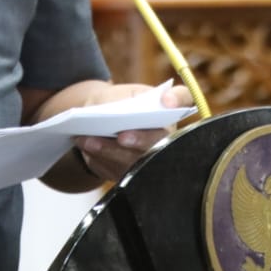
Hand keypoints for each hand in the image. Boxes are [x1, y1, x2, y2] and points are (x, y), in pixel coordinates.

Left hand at [72, 82, 192, 182]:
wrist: (101, 124)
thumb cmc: (112, 104)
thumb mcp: (113, 94)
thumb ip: (117, 100)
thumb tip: (113, 112)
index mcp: (166, 108)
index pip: (183, 98)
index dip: (178, 100)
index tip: (167, 102)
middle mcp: (167, 135)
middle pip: (161, 140)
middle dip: (140, 140)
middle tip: (121, 136)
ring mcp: (153, 158)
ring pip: (139, 162)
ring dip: (112, 152)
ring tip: (88, 141)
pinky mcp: (134, 176)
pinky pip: (121, 173)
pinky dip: (102, 161)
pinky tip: (87, 149)